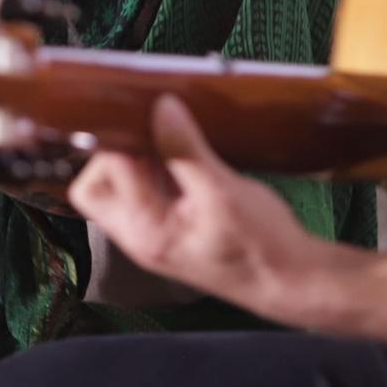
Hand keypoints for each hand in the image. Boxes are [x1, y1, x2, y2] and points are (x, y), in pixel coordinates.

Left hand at [68, 94, 339, 320]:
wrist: (289, 280)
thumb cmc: (259, 245)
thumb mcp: (222, 192)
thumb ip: (185, 149)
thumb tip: (161, 106)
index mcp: (144, 230)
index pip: (101, 178)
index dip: (117, 142)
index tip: (145, 114)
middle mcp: (140, 232)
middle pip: (97, 185)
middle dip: (117, 150)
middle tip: (153, 127)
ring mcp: (155, 229)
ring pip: (122, 184)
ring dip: (139, 154)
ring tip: (170, 130)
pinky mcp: (173, 222)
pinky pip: (148, 186)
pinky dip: (157, 163)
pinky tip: (183, 147)